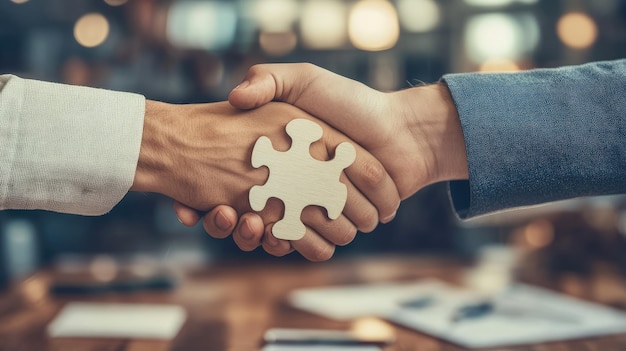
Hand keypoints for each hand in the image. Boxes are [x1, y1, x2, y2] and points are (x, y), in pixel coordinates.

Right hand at [174, 63, 468, 254]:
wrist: (403, 133)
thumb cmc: (354, 103)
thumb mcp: (305, 81)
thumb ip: (269, 80)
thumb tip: (233, 97)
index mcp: (278, 153)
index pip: (238, 176)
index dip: (218, 188)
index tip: (206, 193)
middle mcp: (290, 179)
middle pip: (249, 207)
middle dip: (232, 218)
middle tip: (222, 215)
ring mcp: (309, 203)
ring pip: (271, 229)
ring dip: (256, 235)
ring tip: (251, 226)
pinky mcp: (330, 223)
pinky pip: (304, 243)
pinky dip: (291, 246)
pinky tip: (280, 239)